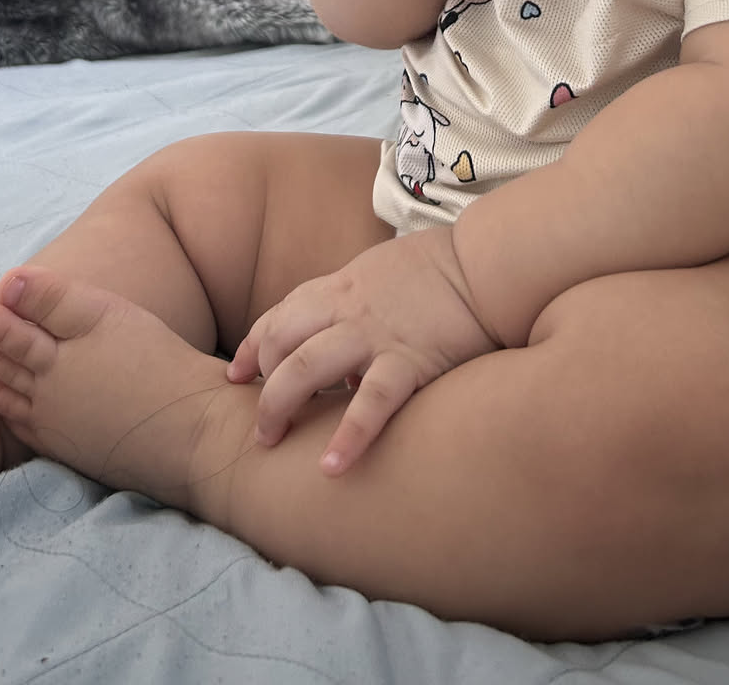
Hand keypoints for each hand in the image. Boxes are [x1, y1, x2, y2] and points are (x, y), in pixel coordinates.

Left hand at [226, 229, 499, 472]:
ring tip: (270, 443)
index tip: (239, 374)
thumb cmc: (442, 270)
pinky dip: (348, 434)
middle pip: (283, 342)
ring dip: (281, 405)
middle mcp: (348, 308)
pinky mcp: (410, 359)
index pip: (282, 315)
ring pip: (308, 367)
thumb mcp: (384, 273)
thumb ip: (357, 303)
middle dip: (261, 385)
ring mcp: (375, 334)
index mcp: (342, 286)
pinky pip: (371, 401)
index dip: (255, 346)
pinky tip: (331, 466)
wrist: (489, 262)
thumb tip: (346, 351)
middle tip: (258, 428)